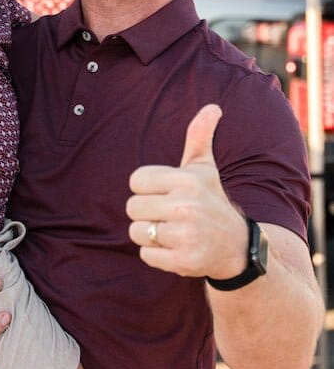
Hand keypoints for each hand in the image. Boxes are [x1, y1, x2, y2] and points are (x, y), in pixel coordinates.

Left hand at [126, 104, 246, 278]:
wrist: (236, 247)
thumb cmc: (212, 202)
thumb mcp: (205, 169)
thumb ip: (199, 138)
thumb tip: (212, 107)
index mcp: (186, 180)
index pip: (136, 181)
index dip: (146, 189)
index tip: (165, 194)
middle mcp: (186, 206)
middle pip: (132, 208)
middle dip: (146, 214)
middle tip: (168, 216)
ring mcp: (185, 235)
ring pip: (137, 232)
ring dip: (150, 235)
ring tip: (172, 232)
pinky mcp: (183, 261)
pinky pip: (146, 255)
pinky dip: (157, 255)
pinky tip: (176, 249)